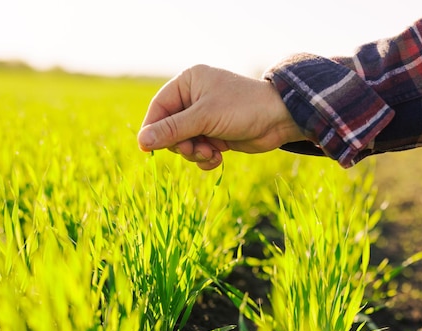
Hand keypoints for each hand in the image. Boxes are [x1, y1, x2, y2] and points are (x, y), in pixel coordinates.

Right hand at [137, 65, 303, 169]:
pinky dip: (205, 157)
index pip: (159, 108)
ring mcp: (204, 117)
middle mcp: (193, 98)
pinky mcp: (214, 133)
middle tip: (195, 149)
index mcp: (188, 82)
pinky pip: (198, 150)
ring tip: (211, 153)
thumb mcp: (204, 118)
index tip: (147, 149)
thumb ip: (172, 130)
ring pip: (183, 143)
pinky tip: (218, 157)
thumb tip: (142, 142)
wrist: (279, 120)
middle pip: (169, 129)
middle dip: (181, 144)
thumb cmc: (242, 108)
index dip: (152, 129)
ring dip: (195, 153)